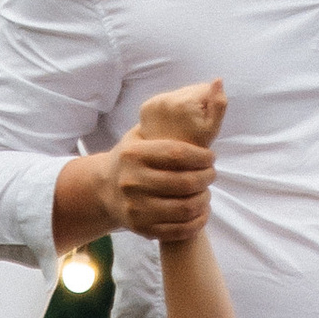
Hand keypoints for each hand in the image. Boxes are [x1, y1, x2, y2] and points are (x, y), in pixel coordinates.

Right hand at [59, 98, 221, 248]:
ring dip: (204, 201)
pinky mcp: (140, 228)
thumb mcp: (141, 135)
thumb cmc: (133, 157)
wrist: (103, 188)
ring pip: (184, 208)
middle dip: (207, 178)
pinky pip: (177, 230)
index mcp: (134, 154)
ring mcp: (135, 207)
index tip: (212, 157)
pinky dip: (196, 223)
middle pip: (184, 182)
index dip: (202, 157)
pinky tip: (201, 212)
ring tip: (206, 192)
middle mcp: (131, 180)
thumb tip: (215, 87)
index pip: (178, 154)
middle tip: (212, 174)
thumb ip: (170, 122)